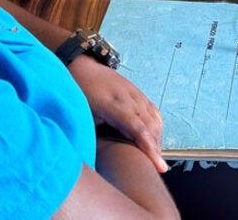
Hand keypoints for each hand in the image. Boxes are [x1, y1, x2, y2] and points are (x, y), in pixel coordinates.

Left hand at [69, 57, 166, 172]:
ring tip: (155, 158)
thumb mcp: (82, 117)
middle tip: (156, 170)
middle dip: (156, 149)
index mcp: (114, 104)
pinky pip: (154, 112)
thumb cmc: (78, 93)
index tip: (159, 167)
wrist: (81, 67)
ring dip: (157, 140)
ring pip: (155, 120)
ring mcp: (136, 94)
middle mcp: (130, 98)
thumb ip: (93, 136)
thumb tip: (99, 160)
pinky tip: (153, 140)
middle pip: (151, 128)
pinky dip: (156, 128)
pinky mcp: (138, 93)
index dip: (149, 149)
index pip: (138, 130)